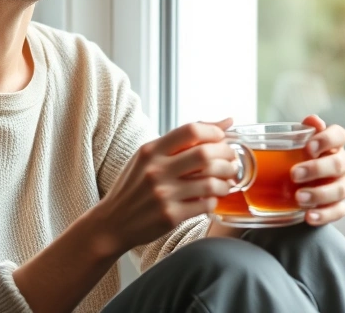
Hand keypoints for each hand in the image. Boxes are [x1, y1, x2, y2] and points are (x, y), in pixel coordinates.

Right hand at [94, 119, 239, 251]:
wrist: (113, 222)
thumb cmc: (134, 186)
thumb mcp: (148, 157)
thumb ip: (182, 140)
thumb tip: (226, 122)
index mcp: (150, 151)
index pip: (191, 130)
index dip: (214, 132)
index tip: (222, 138)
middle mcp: (156, 170)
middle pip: (205, 155)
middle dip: (226, 156)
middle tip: (232, 160)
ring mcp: (163, 194)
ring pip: (210, 182)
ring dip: (226, 181)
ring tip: (227, 181)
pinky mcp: (170, 216)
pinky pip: (205, 204)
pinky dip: (214, 200)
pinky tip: (212, 198)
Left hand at [291, 114, 344, 225]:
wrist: (293, 186)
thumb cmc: (297, 160)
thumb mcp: (294, 145)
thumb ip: (302, 132)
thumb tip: (312, 120)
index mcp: (332, 145)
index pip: (339, 135)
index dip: (327, 140)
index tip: (308, 147)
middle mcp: (342, 163)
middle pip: (340, 164)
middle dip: (317, 169)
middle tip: (295, 174)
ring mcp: (342, 185)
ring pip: (341, 189)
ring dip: (320, 194)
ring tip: (299, 198)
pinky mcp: (338, 205)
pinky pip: (338, 211)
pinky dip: (324, 215)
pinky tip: (309, 216)